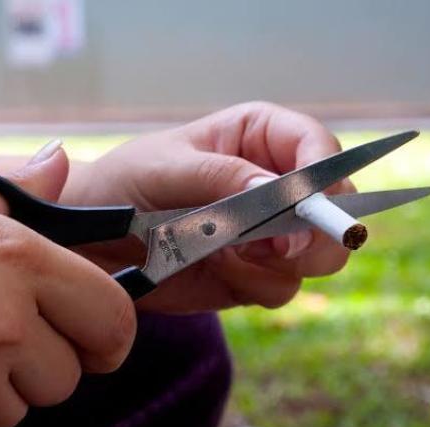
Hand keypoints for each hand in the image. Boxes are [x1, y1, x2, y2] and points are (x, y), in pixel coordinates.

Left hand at [63, 102, 354, 311]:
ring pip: (316, 254)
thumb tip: (277, 190)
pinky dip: (257, 284)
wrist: (95, 241)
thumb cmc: (124, 183)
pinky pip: (283, 286)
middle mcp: (272, 183)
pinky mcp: (255, 272)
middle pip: (334, 206)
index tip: (308, 205)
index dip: (324, 175)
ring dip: (281, 262)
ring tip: (229, 254)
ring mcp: (268, 232)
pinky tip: (220, 269)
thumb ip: (221, 177)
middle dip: (316, 231)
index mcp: (257, 138)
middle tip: (282, 248)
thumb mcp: (165, 168)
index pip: (316, 146)